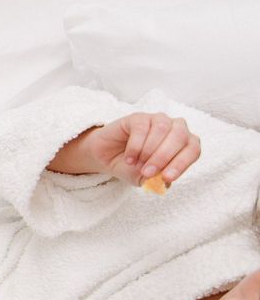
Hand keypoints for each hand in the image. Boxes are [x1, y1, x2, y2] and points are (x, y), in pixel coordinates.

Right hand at [84, 113, 200, 186]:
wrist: (107, 158)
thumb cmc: (131, 166)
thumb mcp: (144, 179)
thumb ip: (156, 180)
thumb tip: (164, 182)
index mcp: (184, 144)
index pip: (193, 150)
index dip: (181, 163)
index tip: (166, 177)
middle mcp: (174, 128)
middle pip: (180, 137)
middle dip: (163, 157)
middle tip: (147, 172)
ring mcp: (157, 120)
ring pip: (162, 129)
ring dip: (149, 151)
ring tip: (136, 164)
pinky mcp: (139, 117)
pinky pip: (142, 128)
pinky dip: (135, 146)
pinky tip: (129, 158)